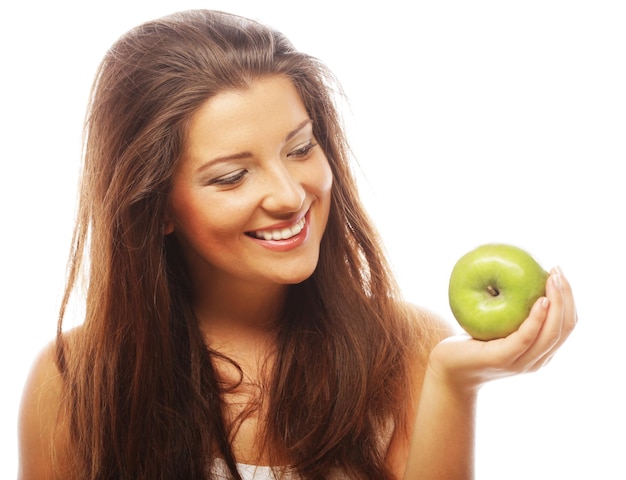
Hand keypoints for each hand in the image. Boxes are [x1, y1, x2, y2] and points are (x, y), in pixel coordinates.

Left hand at [427, 267, 576, 394]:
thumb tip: (518, 272)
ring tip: (552, 279)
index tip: (559, 273)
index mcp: (541, 352)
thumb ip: (512, 309)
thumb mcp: (498, 324)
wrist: (448, 368)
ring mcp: (521, 362)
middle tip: (557, 270)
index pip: (567, 324)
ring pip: (551, 334)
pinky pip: (526, 337)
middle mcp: (537, 360)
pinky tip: (540, 300)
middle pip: (564, 328)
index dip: (569, 298)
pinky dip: (537, 319)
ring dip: (557, 303)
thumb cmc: (472, 342)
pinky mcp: (502, 359)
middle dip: (566, 296)